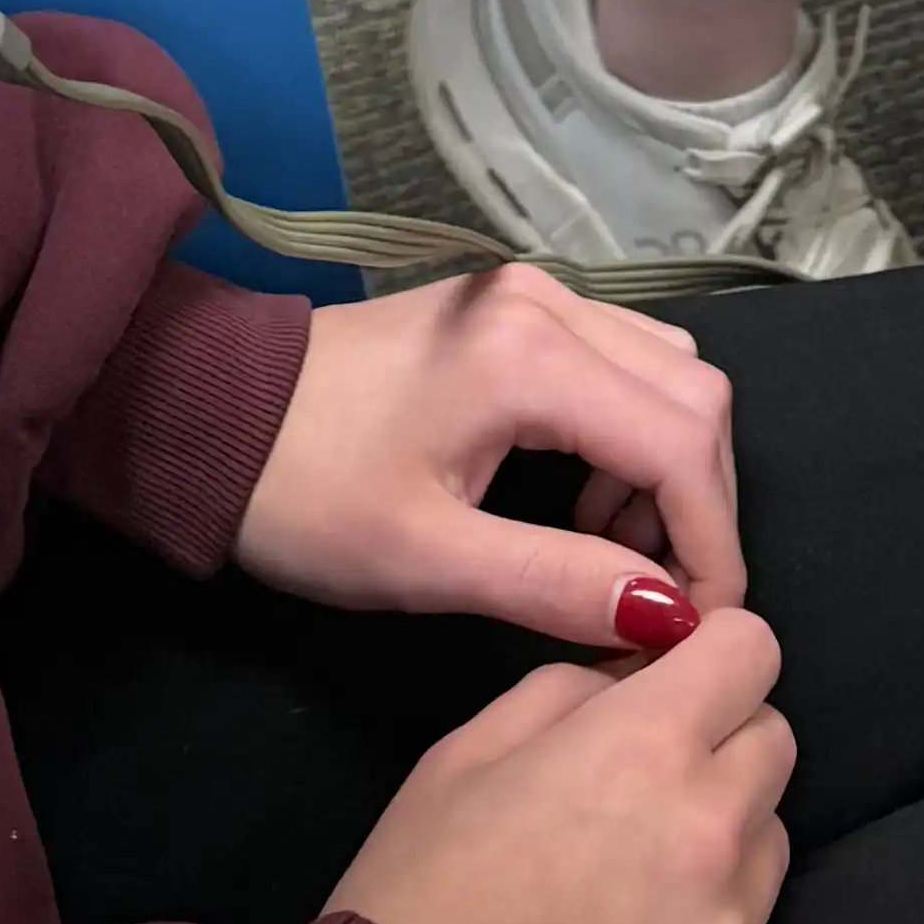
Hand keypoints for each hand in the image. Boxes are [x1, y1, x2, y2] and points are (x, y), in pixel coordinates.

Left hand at [237, 271, 743, 642]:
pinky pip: (620, 361)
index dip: (711, 543)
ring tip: (611, 555)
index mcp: (530, 354)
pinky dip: (631, 434)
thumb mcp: (426, 560)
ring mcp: (531, 293)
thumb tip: (671, 619)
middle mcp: (549, 301)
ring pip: (665, 370)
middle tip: (655, 601)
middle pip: (692, 393)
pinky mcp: (513, 308)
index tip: (697, 630)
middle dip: (697, 506)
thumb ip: (557, 583)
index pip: (682, 440)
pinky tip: (581, 501)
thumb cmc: (306, 495)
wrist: (212, 415)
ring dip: (667, 467)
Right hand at [328, 614, 792, 923]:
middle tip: (642, 785)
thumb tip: (630, 673)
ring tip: (628, 885)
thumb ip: (567, 690)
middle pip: (772, 746)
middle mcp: (706, 834)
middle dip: (719, 745)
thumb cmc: (419, 904)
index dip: (715, 654)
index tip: (682, 677)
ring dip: (719, 846)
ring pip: (765, 850)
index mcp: (644, 748)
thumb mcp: (466, 755)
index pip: (751, 649)